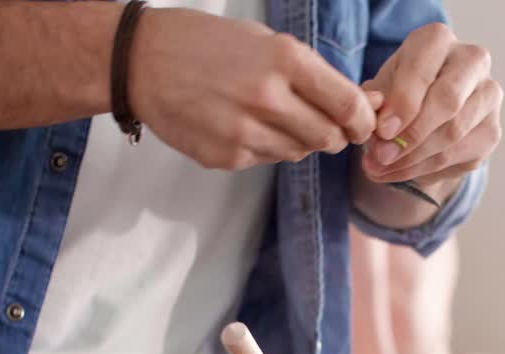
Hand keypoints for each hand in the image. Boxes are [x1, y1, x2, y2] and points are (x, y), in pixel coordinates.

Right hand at [130, 9, 376, 168]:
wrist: (140, 61)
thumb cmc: (207, 45)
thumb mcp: (266, 42)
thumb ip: (313, 75)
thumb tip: (361, 106)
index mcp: (285, 60)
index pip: (348, 105)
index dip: (363, 120)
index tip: (363, 124)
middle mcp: (268, 98)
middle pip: (329, 137)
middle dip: (334, 134)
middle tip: (325, 125)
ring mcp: (246, 132)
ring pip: (300, 153)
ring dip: (299, 141)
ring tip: (272, 117)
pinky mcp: (227, 157)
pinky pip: (267, 160)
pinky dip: (266, 147)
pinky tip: (243, 125)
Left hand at [360, 24, 502, 185]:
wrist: (426, 110)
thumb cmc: (400, 91)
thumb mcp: (380, 90)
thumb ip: (376, 106)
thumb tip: (378, 133)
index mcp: (437, 41)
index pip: (423, 70)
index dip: (402, 104)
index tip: (382, 132)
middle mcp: (472, 61)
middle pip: (448, 101)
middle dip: (411, 135)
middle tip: (382, 156)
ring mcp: (488, 96)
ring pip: (453, 133)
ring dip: (413, 158)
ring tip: (381, 169)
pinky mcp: (491, 131)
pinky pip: (457, 156)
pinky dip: (423, 170)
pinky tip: (399, 172)